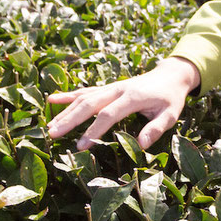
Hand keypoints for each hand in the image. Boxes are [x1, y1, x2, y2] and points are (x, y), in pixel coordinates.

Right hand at [46, 57, 200, 150]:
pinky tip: (51, 100)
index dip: (94, 130)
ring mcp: (110, 87)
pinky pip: (85, 92)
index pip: (109, 114)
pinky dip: (68, 96)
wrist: (171, 74)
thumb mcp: (171, 114)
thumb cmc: (171, 97)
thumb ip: (156, 128)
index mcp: (133, 97)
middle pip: (89, 104)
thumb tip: (142, 145)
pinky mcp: (107, 87)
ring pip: (83, 98)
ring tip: (49, 126)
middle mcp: (117, 89)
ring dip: (65, 111)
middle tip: (52, 134)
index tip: (81, 145)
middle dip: (70, 120)